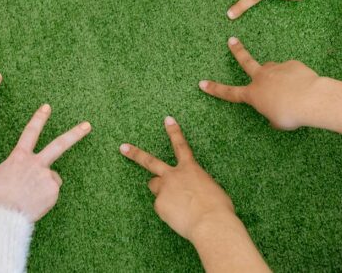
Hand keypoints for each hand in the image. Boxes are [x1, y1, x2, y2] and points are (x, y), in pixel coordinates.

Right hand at [0, 104, 90, 220]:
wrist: (1, 214)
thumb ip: (15, 172)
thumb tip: (23, 178)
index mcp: (19, 157)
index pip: (30, 132)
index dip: (39, 118)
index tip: (47, 107)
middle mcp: (36, 163)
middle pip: (59, 144)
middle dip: (75, 134)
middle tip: (87, 125)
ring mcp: (46, 176)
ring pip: (52, 179)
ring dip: (44, 187)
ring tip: (29, 198)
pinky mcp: (53, 191)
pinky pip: (51, 194)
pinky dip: (44, 200)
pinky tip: (33, 205)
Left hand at [120, 116, 235, 240]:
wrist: (210, 223)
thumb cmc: (218, 208)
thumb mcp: (211, 189)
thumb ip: (196, 185)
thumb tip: (190, 192)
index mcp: (190, 169)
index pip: (181, 145)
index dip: (174, 132)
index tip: (167, 119)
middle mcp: (174, 175)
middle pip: (150, 161)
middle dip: (135, 153)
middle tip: (123, 147)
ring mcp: (164, 189)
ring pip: (155, 186)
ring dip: (160, 191)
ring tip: (175, 203)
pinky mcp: (159, 205)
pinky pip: (161, 208)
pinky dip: (169, 212)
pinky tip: (179, 217)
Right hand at [199, 37, 320, 129]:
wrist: (310, 98)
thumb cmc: (291, 114)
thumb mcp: (278, 121)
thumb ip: (272, 115)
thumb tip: (275, 112)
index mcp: (253, 94)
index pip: (229, 92)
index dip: (214, 89)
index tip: (202, 83)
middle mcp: (261, 78)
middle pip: (246, 61)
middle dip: (237, 51)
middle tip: (231, 40)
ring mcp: (276, 68)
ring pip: (273, 69)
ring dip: (277, 76)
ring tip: (290, 88)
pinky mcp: (292, 64)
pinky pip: (292, 72)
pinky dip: (296, 80)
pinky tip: (304, 87)